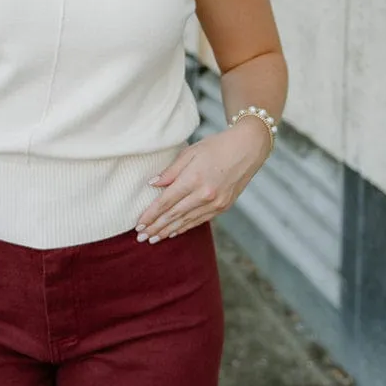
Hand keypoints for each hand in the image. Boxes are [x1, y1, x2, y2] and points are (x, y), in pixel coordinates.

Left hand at [135, 120, 270, 242]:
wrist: (248, 148)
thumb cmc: (217, 146)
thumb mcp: (190, 152)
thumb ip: (171, 171)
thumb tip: (153, 184)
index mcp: (194, 179)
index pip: (166, 202)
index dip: (150, 215)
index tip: (138, 224)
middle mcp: (205, 195)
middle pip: (174, 215)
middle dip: (155, 227)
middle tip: (140, 237)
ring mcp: (216, 203)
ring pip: (186, 221)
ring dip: (168, 231)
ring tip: (153, 239)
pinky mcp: (223, 207)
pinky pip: (199, 221)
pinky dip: (185, 228)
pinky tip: (173, 233)